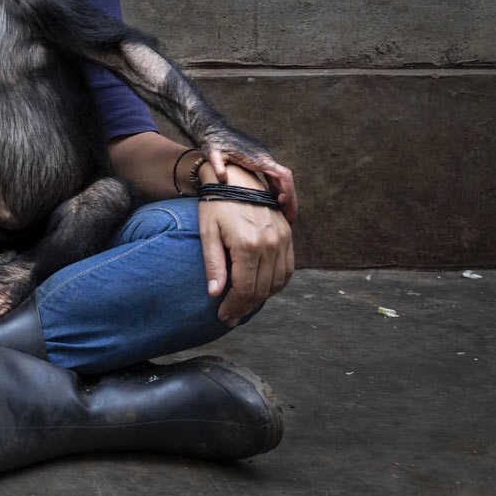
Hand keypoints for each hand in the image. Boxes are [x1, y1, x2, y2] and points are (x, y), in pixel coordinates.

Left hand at [200, 196, 293, 326]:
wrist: (235, 178)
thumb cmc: (216, 205)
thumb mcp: (208, 233)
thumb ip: (213, 264)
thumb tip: (215, 294)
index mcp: (248, 244)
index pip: (244, 289)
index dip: (233, 306)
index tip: (222, 316)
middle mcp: (270, 244)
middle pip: (261, 289)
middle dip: (245, 307)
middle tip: (230, 317)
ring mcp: (282, 239)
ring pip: (277, 282)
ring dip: (261, 298)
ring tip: (244, 307)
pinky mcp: (288, 235)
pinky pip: (287, 269)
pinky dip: (276, 284)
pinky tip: (261, 290)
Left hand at [201, 133, 296, 222]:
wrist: (213, 131)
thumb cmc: (214, 143)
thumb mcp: (213, 154)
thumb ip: (217, 165)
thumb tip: (223, 178)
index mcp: (258, 159)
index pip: (282, 175)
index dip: (286, 190)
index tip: (282, 204)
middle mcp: (265, 159)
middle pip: (286, 181)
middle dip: (290, 199)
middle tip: (290, 219)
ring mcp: (263, 161)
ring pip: (282, 180)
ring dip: (285, 197)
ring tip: (285, 216)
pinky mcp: (259, 163)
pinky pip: (273, 179)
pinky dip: (277, 191)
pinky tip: (273, 204)